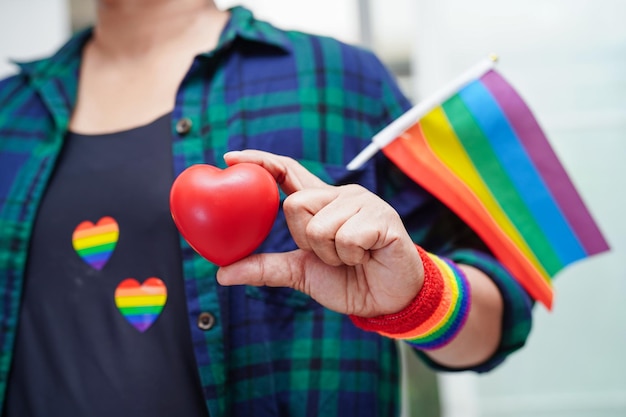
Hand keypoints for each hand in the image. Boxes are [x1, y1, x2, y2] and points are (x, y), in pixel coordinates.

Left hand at [216, 150, 423, 316]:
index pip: (287, 172)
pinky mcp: (382, 217)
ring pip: (319, 224)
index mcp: (320, 204)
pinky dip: (351, 256)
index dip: (260, 162)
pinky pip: (347, 236)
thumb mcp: (301, 273)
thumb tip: (222, 274)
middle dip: (305, 240)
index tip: (230, 158)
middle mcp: (340, 196)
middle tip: (330, 254)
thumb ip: (265, 268)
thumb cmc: (349, 281)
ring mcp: (363, 203)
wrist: (388, 302)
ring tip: (352, 257)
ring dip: (331, 254)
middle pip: (295, 204)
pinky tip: (367, 256)